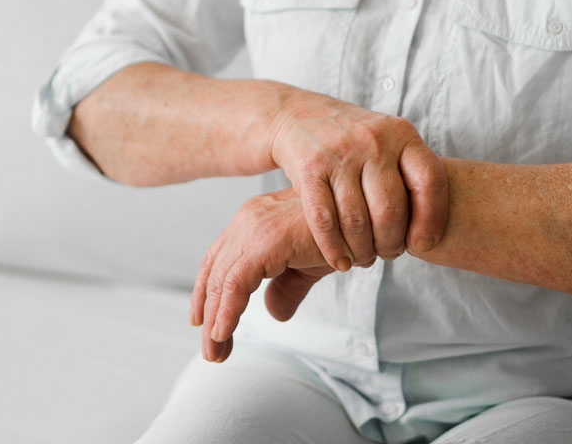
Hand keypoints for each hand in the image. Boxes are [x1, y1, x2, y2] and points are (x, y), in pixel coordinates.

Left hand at [190, 189, 333, 362]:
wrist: (367, 221)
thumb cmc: (343, 234)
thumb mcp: (308, 266)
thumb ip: (287, 288)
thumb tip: (274, 314)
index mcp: (255, 221)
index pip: (219, 259)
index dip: (207, 291)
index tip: (204, 322)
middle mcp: (249, 220)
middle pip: (214, 270)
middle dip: (208, 312)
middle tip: (211, 349)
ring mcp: (254, 227)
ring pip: (221, 279)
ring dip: (215, 319)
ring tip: (216, 352)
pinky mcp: (264, 242)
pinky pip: (236, 283)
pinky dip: (226, 311)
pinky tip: (223, 333)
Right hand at [269, 90, 448, 269]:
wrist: (300, 114)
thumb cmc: (354, 139)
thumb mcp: (389, 141)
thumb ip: (409, 174)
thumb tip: (431, 229)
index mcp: (402, 134)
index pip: (430, 182)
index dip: (432, 220)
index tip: (424, 244)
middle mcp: (373, 141)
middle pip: (391, 210)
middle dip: (391, 243)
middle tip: (389, 254)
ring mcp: (340, 153)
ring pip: (356, 220)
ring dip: (362, 250)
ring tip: (365, 258)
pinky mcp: (310, 167)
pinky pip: (324, 219)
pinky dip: (333, 248)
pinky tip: (340, 260)